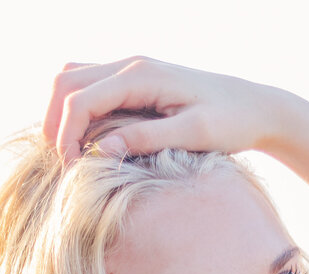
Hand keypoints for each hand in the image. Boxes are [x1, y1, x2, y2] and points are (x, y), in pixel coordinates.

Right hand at [42, 56, 282, 163]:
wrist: (255, 106)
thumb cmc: (231, 122)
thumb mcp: (192, 135)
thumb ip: (145, 139)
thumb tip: (99, 152)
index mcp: (141, 75)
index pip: (80, 100)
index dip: (66, 137)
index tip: (71, 173)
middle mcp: (131, 65)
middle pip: (65, 83)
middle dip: (54, 124)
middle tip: (63, 166)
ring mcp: (131, 70)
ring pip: (72, 80)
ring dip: (61, 115)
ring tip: (71, 154)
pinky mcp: (135, 81)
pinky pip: (90, 86)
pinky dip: (77, 110)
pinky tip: (88, 142)